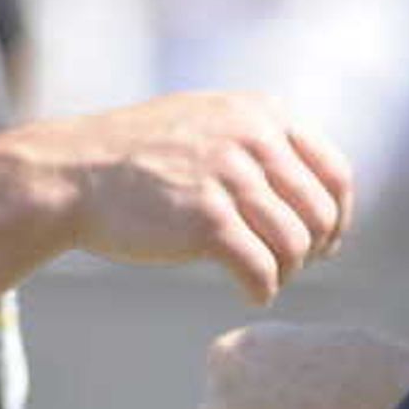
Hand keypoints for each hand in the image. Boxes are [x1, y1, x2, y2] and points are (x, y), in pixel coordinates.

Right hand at [37, 92, 353, 303]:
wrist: (71, 173)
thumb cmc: (135, 156)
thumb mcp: (205, 120)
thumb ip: (256, 139)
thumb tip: (310, 184)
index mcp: (260, 114)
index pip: (334, 172)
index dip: (337, 215)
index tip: (324, 241)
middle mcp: (251, 139)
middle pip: (320, 213)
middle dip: (313, 249)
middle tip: (289, 266)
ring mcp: (228, 179)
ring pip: (295, 246)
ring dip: (285, 272)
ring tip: (263, 278)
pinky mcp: (206, 222)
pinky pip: (261, 270)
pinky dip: (262, 290)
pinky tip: (249, 294)